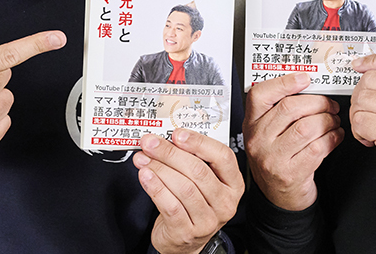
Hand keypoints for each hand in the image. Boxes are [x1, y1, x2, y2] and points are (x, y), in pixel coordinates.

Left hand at [133, 129, 243, 253]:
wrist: (183, 241)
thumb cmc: (192, 204)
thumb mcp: (201, 182)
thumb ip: (191, 160)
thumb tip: (163, 139)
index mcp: (233, 184)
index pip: (223, 156)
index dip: (199, 143)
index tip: (177, 134)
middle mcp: (225, 203)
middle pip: (198, 171)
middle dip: (170, 153)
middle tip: (150, 143)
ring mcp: (208, 221)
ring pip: (183, 188)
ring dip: (159, 169)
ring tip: (143, 158)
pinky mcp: (187, 233)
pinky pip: (171, 206)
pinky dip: (155, 188)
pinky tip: (145, 176)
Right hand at [244, 73, 342, 210]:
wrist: (278, 197)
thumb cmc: (277, 159)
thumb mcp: (268, 133)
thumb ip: (279, 110)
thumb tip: (308, 86)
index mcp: (251, 124)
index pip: (260, 95)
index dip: (284, 83)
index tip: (305, 78)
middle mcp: (258, 141)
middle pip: (290, 108)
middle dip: (318, 102)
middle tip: (330, 105)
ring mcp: (272, 159)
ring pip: (307, 127)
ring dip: (328, 121)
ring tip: (334, 120)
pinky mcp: (290, 174)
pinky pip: (318, 148)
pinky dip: (332, 138)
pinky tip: (335, 136)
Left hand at [349, 46, 375, 153]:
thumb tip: (367, 69)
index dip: (375, 59)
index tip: (361, 66)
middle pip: (369, 79)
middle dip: (359, 95)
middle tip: (364, 108)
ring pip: (360, 100)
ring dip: (357, 114)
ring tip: (367, 123)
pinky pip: (360, 120)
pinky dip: (358, 131)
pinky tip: (368, 136)